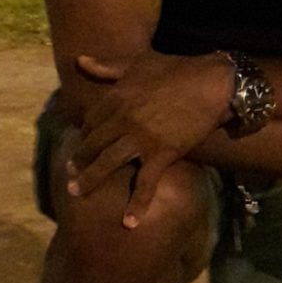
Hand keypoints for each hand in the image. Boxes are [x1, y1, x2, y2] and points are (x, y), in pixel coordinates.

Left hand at [67, 50, 232, 227]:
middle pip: (93, 145)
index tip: (79, 145)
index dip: (83, 135)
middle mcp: (123, 119)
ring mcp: (141, 138)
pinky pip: (146, 182)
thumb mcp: (138, 62)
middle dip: (79, 161)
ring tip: (77, 193)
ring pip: (108, 163)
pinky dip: (138, 203)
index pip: (91, 121)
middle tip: (70, 174)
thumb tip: (80, 60)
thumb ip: (107, 67)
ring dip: (91, 180)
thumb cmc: (176, 69)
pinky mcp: (163, 153)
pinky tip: (129, 222)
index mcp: (117, 97)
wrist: (211, 82)